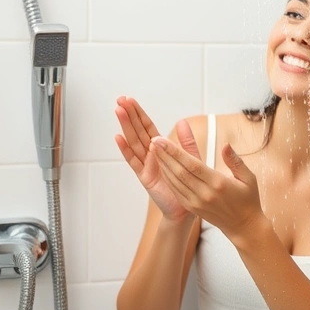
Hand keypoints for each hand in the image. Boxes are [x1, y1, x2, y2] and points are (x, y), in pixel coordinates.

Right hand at [114, 96, 199, 220]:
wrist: (185, 209)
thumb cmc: (187, 184)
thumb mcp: (191, 158)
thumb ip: (186, 141)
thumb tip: (182, 121)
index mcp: (161, 148)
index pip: (147, 127)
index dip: (139, 113)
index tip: (129, 100)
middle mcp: (151, 155)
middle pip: (138, 131)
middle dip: (129, 115)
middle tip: (120, 100)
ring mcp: (146, 165)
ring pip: (134, 142)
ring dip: (126, 126)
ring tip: (118, 111)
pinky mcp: (144, 177)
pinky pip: (134, 161)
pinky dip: (126, 149)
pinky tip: (119, 137)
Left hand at [150, 124, 264, 244]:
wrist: (243, 226)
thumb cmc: (248, 200)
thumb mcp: (249, 178)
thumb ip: (235, 160)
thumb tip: (225, 145)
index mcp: (218, 183)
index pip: (192, 164)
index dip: (175, 151)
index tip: (163, 140)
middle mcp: (205, 194)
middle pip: (179, 172)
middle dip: (165, 155)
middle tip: (153, 140)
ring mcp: (197, 202)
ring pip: (175, 181)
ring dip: (163, 165)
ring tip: (154, 151)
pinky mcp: (193, 208)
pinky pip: (176, 191)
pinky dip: (167, 178)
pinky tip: (162, 167)